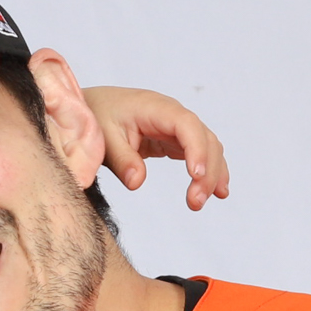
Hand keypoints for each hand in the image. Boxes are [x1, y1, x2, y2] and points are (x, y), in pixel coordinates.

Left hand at [81, 86, 230, 211]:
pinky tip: (217, 191)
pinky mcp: (175, 139)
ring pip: (208, 146)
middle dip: (206, 170)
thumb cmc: (98, 118)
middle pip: (204, 138)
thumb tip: (137, 182)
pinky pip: (200, 153)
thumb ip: (121, 160)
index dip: (196, 148)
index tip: (196, 176)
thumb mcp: (103, 139)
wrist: (93, 108)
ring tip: (200, 203)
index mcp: (155, 108)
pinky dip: (210, 171)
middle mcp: (173, 114)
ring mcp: (177, 127)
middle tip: (196, 202)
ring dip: (211, 174)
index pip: (186, 125)